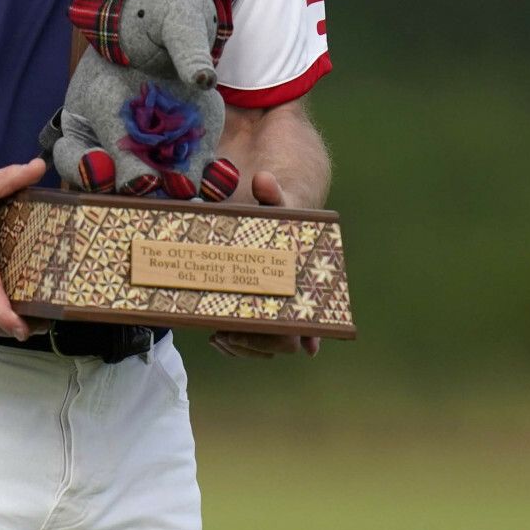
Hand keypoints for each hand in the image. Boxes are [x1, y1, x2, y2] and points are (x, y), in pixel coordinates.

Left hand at [209, 170, 320, 359]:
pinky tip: (216, 338)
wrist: (272, 217)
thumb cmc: (278, 214)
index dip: (308, 335)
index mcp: (303, 282)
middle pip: (283, 341)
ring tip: (218, 337)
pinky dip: (235, 345)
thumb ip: (272, 194)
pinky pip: (250, 341)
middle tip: (227, 335)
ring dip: (243, 348)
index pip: (312, 320)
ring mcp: (272, 311)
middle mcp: (292, 302)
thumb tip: (264, 181)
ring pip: (266, 346)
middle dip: (257, 344)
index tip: (296, 345)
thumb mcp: (275, 203)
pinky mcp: (252, 313)